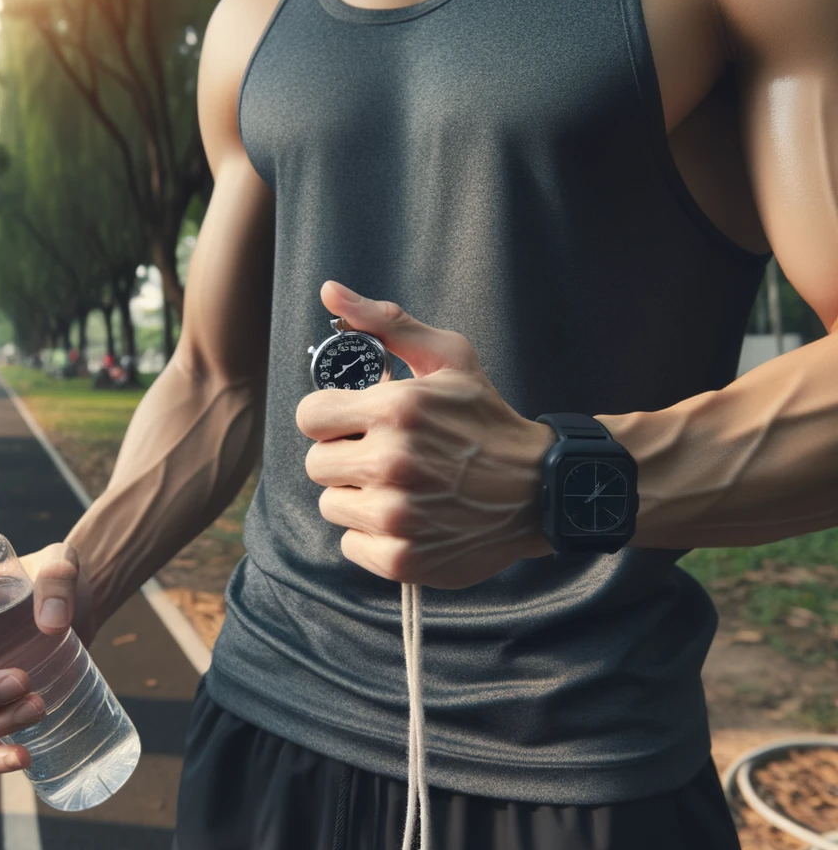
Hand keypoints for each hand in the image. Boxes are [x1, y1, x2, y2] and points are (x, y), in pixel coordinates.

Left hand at [295, 281, 556, 588]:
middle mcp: (391, 462)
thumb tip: (329, 291)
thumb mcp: (448, 357)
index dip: (332, 417)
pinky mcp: (401, 558)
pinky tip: (407, 518)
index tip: (355, 423)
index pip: (309, 416)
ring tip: (399, 487)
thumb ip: (384, 322)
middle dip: (345, 456)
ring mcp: (396, 515)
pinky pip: (350, 545)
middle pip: (316, 463)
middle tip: (383, 456)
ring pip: (331, 504)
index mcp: (395, 409)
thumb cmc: (486, 419)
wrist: (540, 489)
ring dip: (358, 497)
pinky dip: (372, 536)